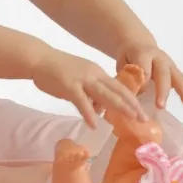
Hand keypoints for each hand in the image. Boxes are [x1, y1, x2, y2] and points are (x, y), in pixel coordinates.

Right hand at [32, 48, 146, 128]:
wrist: (39, 59)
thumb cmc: (57, 70)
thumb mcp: (80, 78)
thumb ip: (91, 92)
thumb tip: (99, 109)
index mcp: (97, 72)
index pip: (119, 86)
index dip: (132, 98)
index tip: (142, 110)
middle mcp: (93, 74)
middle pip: (117, 90)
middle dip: (132, 105)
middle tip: (144, 118)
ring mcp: (82, 79)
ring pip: (105, 94)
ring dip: (119, 107)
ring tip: (130, 119)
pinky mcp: (69, 86)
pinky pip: (81, 102)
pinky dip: (89, 113)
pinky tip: (94, 124)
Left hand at [116, 41, 182, 107]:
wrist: (138, 44)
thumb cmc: (128, 58)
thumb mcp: (122, 64)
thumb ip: (126, 77)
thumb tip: (131, 96)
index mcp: (142, 54)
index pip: (143, 69)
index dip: (141, 83)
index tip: (138, 95)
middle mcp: (158, 58)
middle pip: (162, 73)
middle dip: (162, 90)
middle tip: (160, 106)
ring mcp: (169, 63)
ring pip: (177, 76)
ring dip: (182, 90)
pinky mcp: (175, 69)